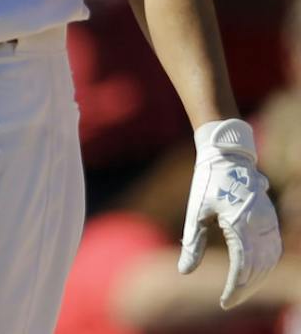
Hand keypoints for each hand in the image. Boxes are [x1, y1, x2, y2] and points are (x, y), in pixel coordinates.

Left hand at [181, 118, 283, 307]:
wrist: (228, 157)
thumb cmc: (208, 182)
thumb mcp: (195, 211)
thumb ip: (193, 243)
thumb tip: (184, 271)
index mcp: (241, 224)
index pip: (242, 267)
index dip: (234, 288)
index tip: (224, 302)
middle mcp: (260, 226)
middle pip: (258, 269)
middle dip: (245, 289)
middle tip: (229, 302)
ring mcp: (269, 222)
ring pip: (269, 261)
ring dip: (257, 280)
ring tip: (239, 292)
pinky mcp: (271, 219)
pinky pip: (274, 249)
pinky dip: (266, 266)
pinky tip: (254, 275)